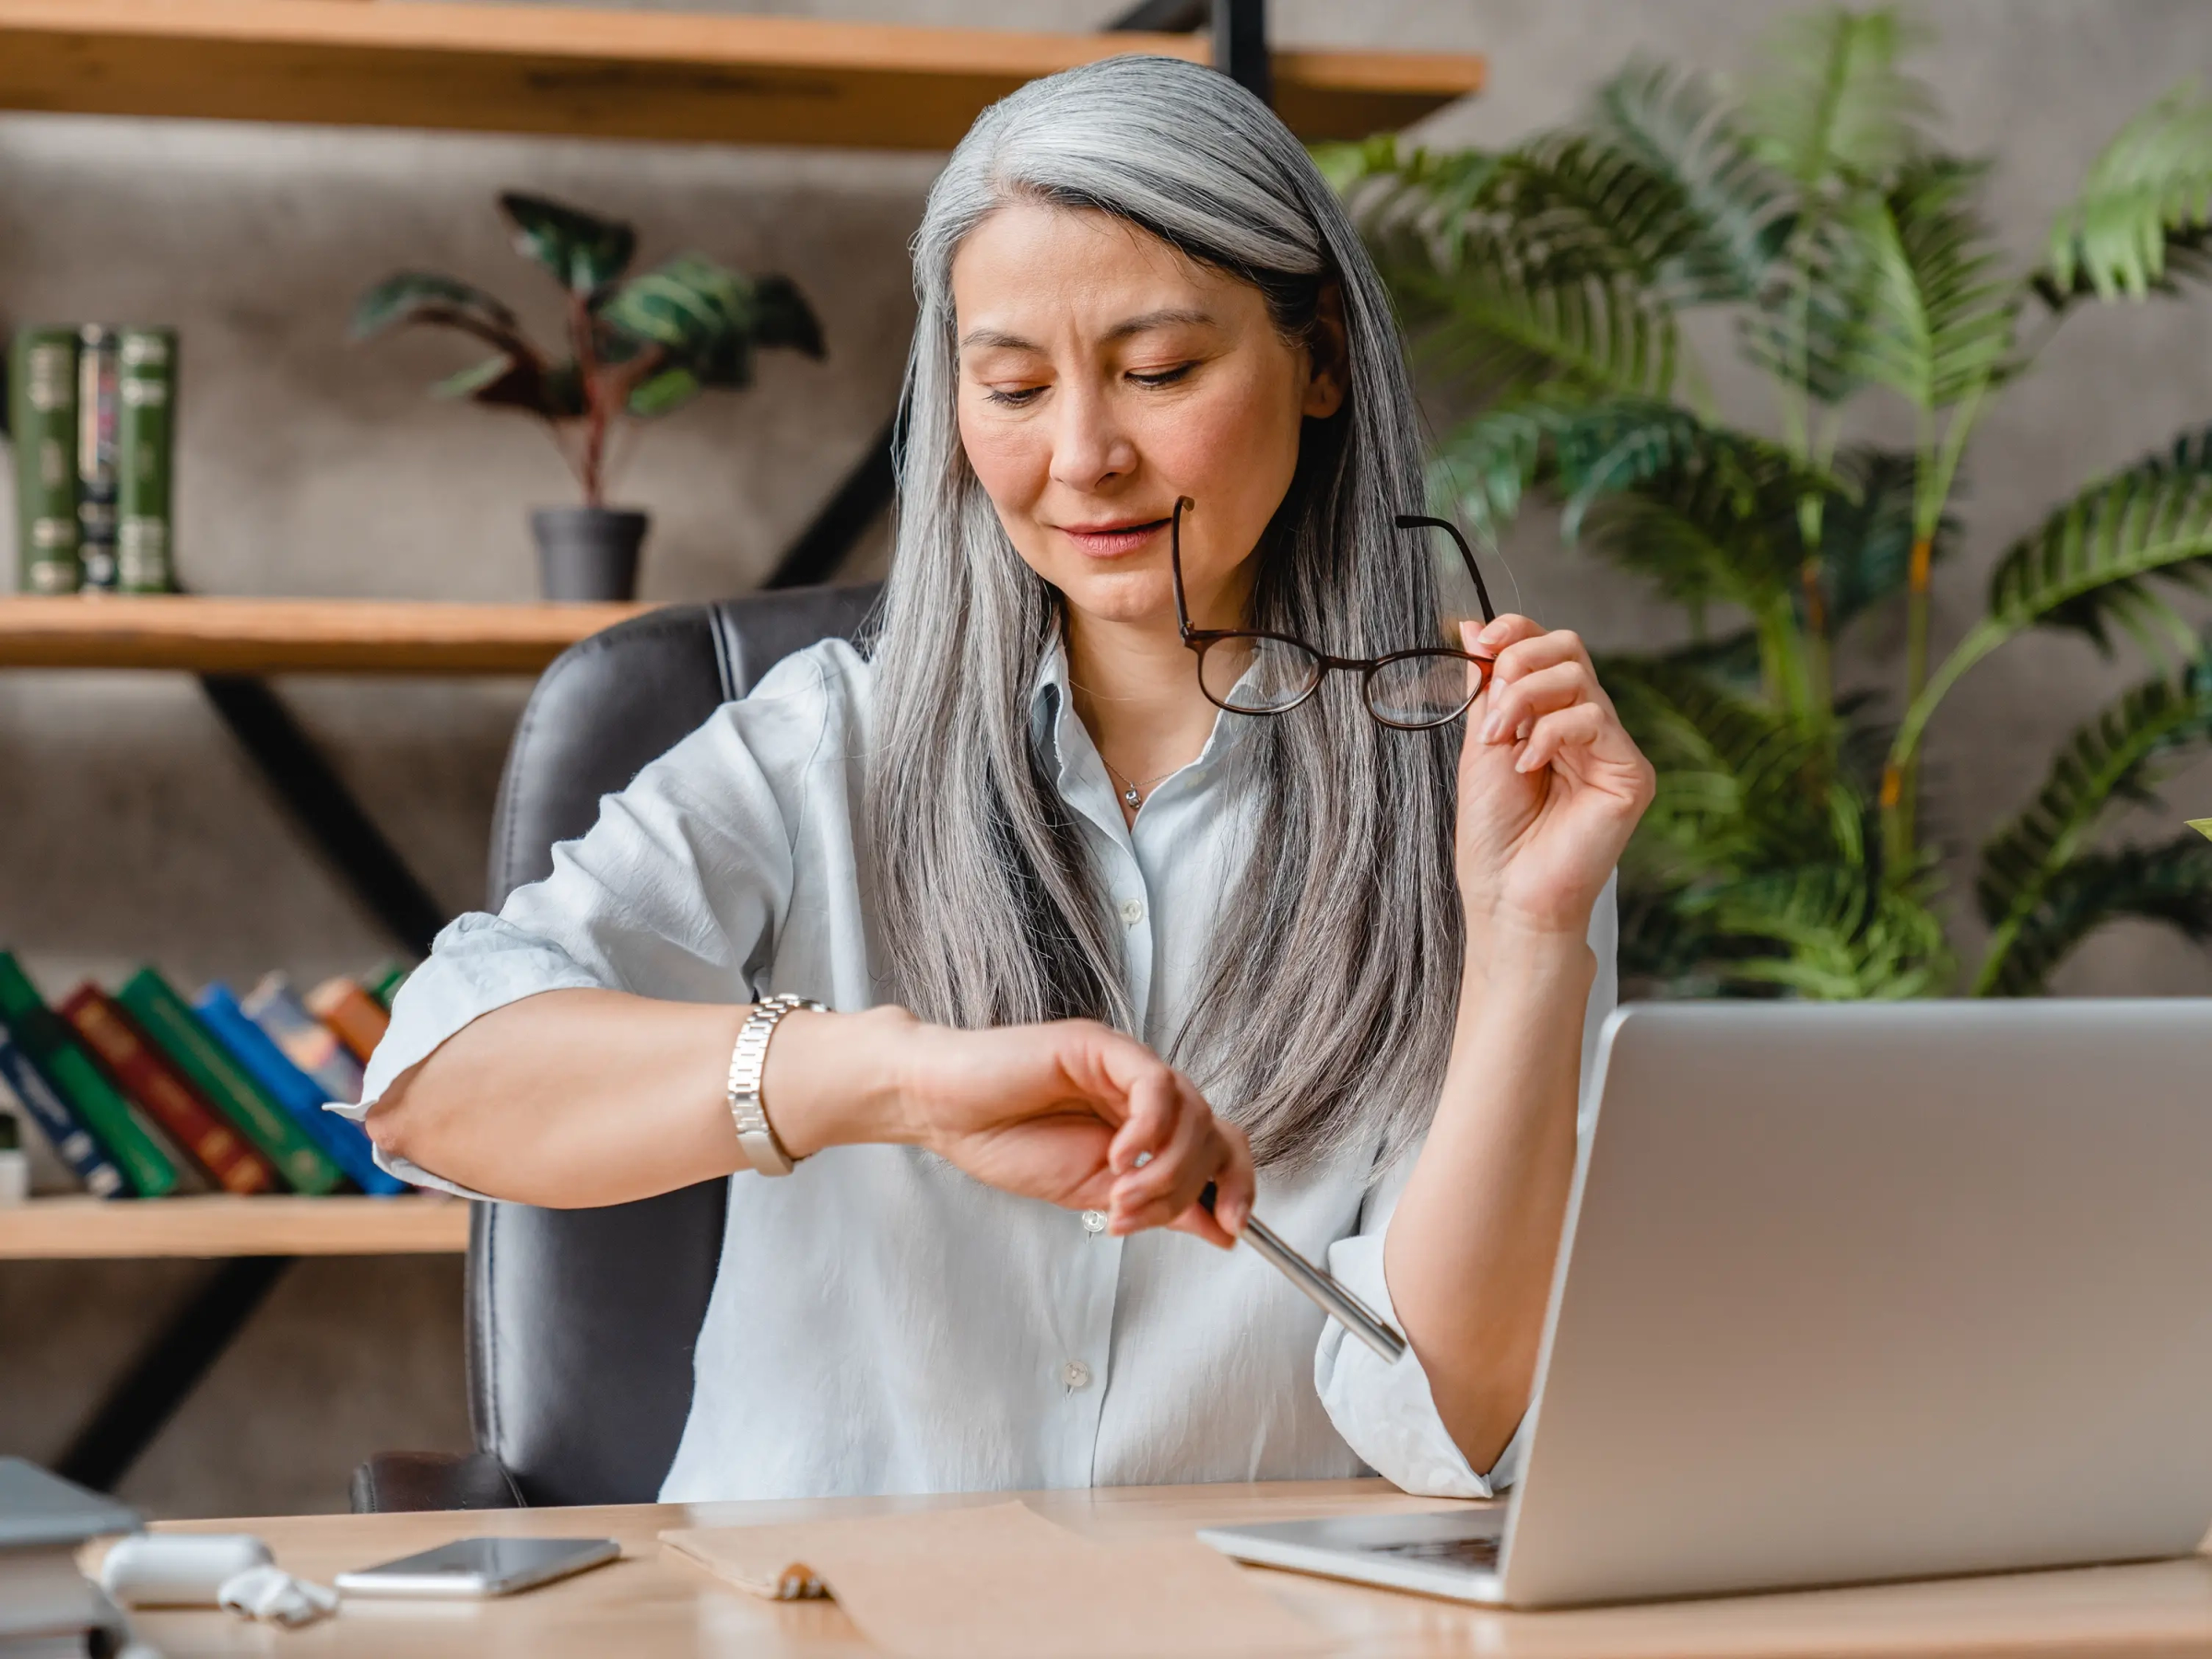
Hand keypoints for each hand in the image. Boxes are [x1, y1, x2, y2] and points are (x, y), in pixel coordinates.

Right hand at [771, 1008, 1253, 1246]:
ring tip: (1119, 1195)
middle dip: (1188, 1187)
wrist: (942, 1110)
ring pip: (1192, 1113)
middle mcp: (1145, 1092)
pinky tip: (1119, 1155)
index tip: (1235, 1227)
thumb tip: (1222, 1229)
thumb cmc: (1005, 1143)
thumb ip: (1160, 1205)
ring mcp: (1126, 1065)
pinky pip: (1155, 1084)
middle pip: (1215, 1133)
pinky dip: (1149, 1129)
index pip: (1220, 1145)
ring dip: (1164, 1169)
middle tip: (1135, 1215)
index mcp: (1147, 1125)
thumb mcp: (1095, 1193)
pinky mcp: (1100, 1046)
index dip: (1239, 1183)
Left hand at [1456, 616, 1654, 943]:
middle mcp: (1588, 728)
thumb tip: (1474, 626)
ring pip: (1579, 678)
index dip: (1516, 632)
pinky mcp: (1631, 773)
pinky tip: (1529, 764)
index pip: (1548, 649)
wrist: (1509, 896)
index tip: (1479, 642)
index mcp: (1552, 719)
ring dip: (1525, 700)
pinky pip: (1594, 718)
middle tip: (1493, 704)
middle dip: (1519, 661)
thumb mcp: (1481, 747)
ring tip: (1503, 743)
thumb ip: (1486, 690)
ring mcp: (1612, 749)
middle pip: (1569, 648)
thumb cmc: (1495, 834)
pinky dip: (1551, 733)